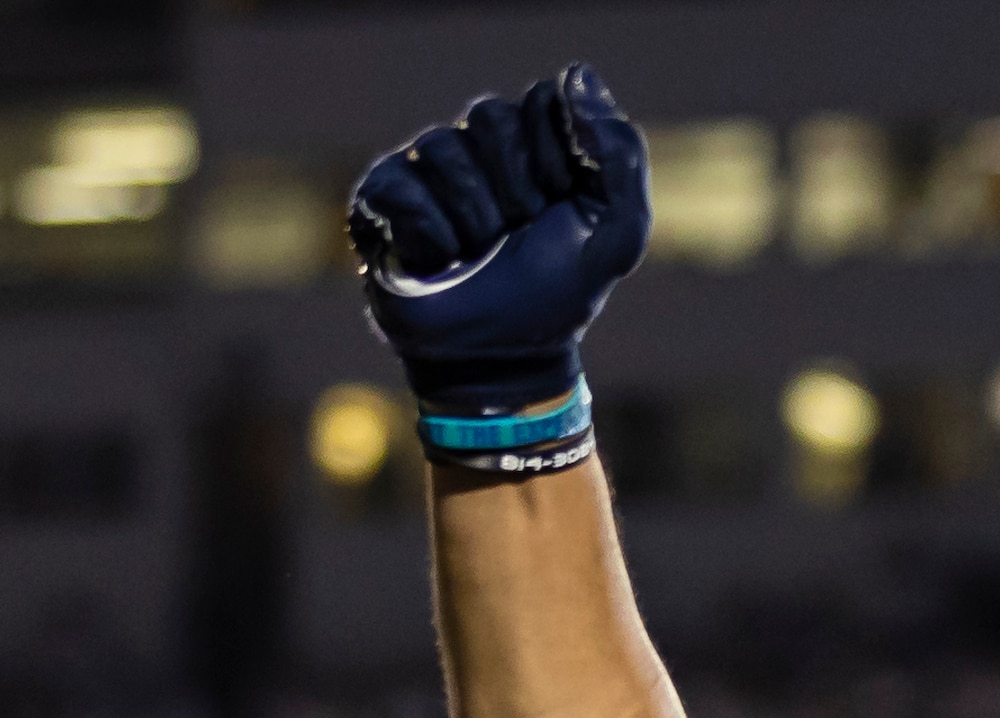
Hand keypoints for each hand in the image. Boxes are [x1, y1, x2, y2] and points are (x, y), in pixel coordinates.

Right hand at [345, 66, 649, 419]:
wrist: (499, 362)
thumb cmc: (556, 296)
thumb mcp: (617, 232)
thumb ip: (618, 151)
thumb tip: (575, 73)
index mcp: (535, 143)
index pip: (543, 101)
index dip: (558, 161)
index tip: (562, 208)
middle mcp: (478, 145)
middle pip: (490, 116)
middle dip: (515, 191)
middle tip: (516, 237)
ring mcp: (426, 167)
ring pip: (442, 149)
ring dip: (474, 221)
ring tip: (477, 255)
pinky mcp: (381, 195)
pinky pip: (402, 185)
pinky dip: (431, 234)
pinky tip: (440, 260)